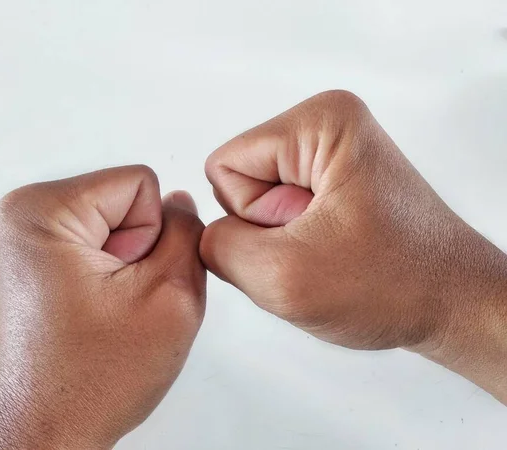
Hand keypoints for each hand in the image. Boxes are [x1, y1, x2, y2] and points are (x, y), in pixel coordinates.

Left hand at [0, 166, 205, 448]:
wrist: (49, 431)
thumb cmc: (91, 381)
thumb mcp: (171, 296)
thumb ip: (188, 233)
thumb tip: (182, 203)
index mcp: (44, 210)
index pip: (142, 183)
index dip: (156, 235)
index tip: (130, 283)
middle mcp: (26, 214)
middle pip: (128, 201)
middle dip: (141, 251)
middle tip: (121, 302)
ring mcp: (31, 237)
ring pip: (120, 224)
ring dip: (130, 268)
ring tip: (110, 310)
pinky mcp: (40, 259)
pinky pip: (102, 244)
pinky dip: (114, 276)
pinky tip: (101, 312)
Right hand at [200, 90, 506, 401]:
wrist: (452, 304)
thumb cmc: (395, 285)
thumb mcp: (285, 276)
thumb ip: (218, 248)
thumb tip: (202, 232)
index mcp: (320, 122)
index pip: (224, 166)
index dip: (252, 217)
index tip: (303, 236)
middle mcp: (326, 125)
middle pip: (240, 181)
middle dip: (267, 230)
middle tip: (317, 248)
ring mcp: (331, 152)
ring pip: (257, 203)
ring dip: (281, 241)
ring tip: (328, 252)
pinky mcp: (334, 179)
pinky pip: (280, 213)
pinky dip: (294, 243)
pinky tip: (331, 253)